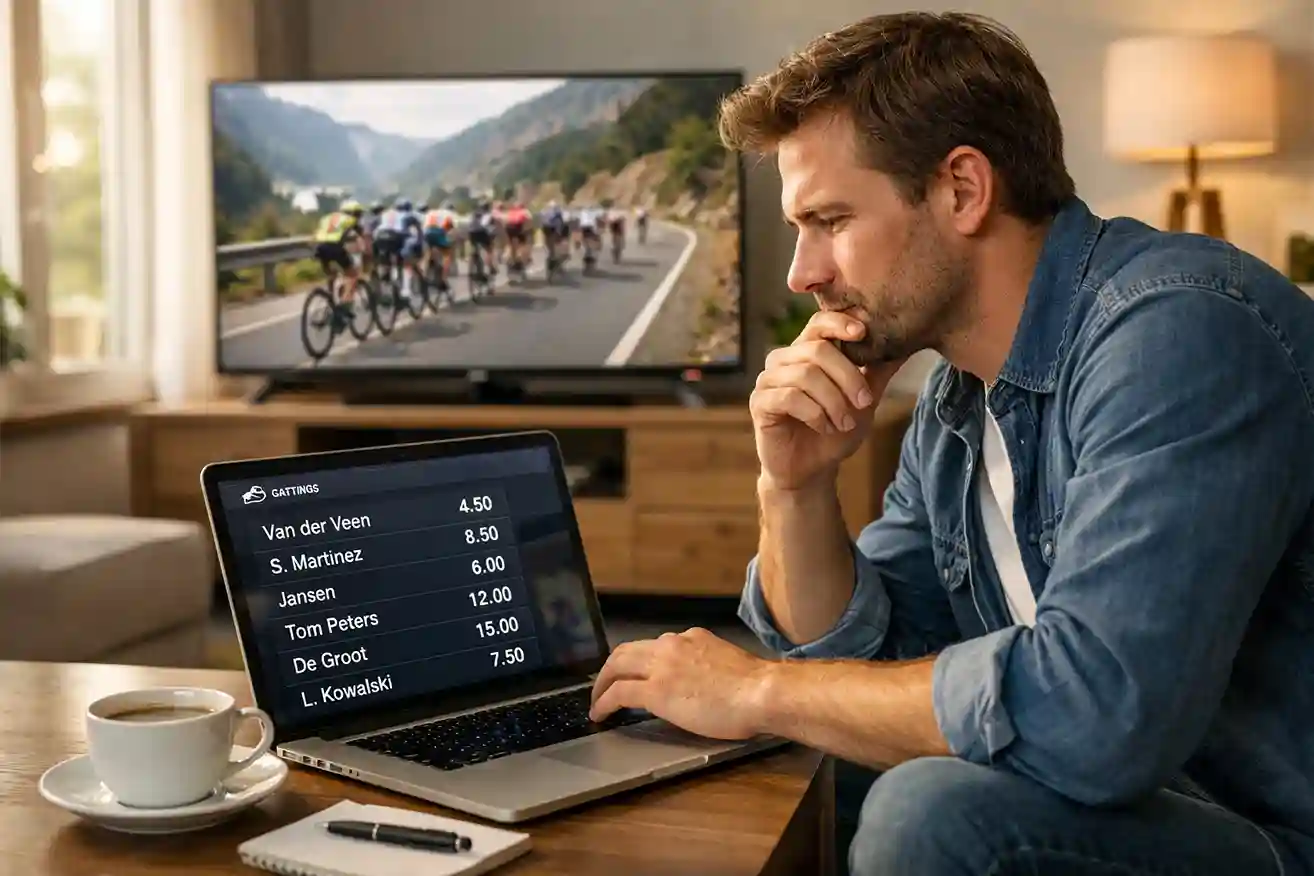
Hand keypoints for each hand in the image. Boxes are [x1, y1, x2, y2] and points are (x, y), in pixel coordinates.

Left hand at [589, 628, 773, 739]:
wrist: (762, 692)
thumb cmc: (756, 687)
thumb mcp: (725, 664)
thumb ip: (706, 665)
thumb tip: (700, 682)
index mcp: (690, 638)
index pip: (654, 645)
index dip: (639, 660)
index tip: (634, 673)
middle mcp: (672, 645)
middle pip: (626, 650)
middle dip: (611, 668)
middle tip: (604, 686)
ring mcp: (661, 666)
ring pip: (616, 666)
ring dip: (602, 684)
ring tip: (597, 702)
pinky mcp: (655, 690)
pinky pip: (618, 693)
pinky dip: (604, 703)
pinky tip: (600, 715)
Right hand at [751, 312, 906, 490]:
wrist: (812, 470)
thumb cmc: (835, 431)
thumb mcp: (864, 401)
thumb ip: (878, 373)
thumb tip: (906, 345)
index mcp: (807, 351)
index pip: (819, 323)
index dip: (839, 323)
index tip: (862, 334)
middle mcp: (784, 359)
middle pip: (817, 349)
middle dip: (847, 377)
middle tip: (865, 403)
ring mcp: (768, 379)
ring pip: (805, 374)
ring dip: (833, 401)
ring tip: (845, 423)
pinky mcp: (759, 402)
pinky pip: (789, 397)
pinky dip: (814, 414)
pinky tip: (824, 428)